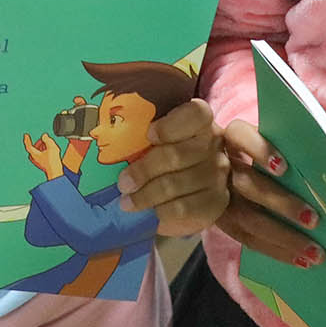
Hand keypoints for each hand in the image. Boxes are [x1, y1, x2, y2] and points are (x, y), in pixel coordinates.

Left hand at [23, 132, 65, 179]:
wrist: (56, 171)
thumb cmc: (53, 162)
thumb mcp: (51, 147)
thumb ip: (47, 139)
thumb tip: (44, 136)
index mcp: (34, 154)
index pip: (28, 146)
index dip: (27, 140)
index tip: (26, 135)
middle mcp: (35, 158)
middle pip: (34, 148)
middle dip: (39, 143)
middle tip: (44, 140)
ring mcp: (39, 161)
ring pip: (38, 151)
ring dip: (43, 147)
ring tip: (49, 145)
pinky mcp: (43, 163)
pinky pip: (42, 155)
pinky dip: (45, 151)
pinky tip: (50, 151)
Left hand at [113, 98, 229, 236]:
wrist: (185, 191)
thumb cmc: (164, 157)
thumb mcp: (156, 141)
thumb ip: (142, 136)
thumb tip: (108, 138)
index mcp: (200, 121)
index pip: (195, 114)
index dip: (170, 126)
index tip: (148, 135)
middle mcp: (213, 144)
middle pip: (177, 155)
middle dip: (144, 170)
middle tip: (123, 183)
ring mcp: (217, 173)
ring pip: (177, 184)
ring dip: (146, 195)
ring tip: (126, 201)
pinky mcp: (216, 201)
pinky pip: (185, 208)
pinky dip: (162, 210)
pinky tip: (149, 212)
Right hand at [213, 120, 321, 266]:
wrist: (200, 167)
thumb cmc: (249, 149)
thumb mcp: (255, 140)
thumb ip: (279, 146)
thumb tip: (324, 162)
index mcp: (228, 138)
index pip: (239, 136)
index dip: (260, 150)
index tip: (284, 167)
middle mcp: (217, 166)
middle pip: (247, 184)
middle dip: (281, 203)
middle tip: (313, 219)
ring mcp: (214, 195)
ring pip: (246, 218)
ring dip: (283, 237)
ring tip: (314, 252)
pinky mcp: (218, 220)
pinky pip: (246, 238)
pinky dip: (276, 250)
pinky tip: (300, 260)